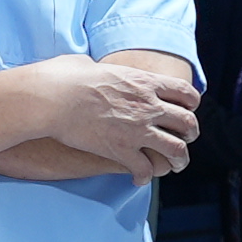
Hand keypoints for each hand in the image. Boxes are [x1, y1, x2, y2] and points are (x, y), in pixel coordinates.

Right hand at [21, 55, 200, 181]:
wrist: (50, 98)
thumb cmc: (64, 77)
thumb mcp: (90, 64)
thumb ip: (100, 70)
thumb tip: (90, 68)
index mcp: (145, 82)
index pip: (186, 93)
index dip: (191, 103)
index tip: (187, 109)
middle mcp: (148, 106)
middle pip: (188, 123)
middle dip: (191, 133)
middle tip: (186, 139)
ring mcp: (137, 130)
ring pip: (176, 150)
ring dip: (179, 160)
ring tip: (174, 165)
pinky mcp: (121, 150)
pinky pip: (145, 169)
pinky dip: (145, 176)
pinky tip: (139, 178)